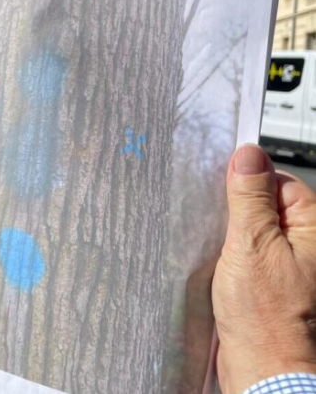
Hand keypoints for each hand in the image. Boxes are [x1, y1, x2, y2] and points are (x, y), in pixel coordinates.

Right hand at [213, 145, 315, 392]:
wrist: (265, 371)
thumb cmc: (267, 320)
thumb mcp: (251, 245)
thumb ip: (250, 197)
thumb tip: (249, 156)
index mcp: (315, 230)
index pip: (279, 181)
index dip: (248, 182)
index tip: (222, 187)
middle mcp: (309, 246)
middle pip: (266, 205)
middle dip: (236, 211)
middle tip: (221, 228)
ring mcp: (291, 267)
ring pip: (254, 231)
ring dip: (231, 236)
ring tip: (222, 254)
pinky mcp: (272, 285)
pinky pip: (249, 255)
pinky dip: (231, 256)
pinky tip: (221, 268)